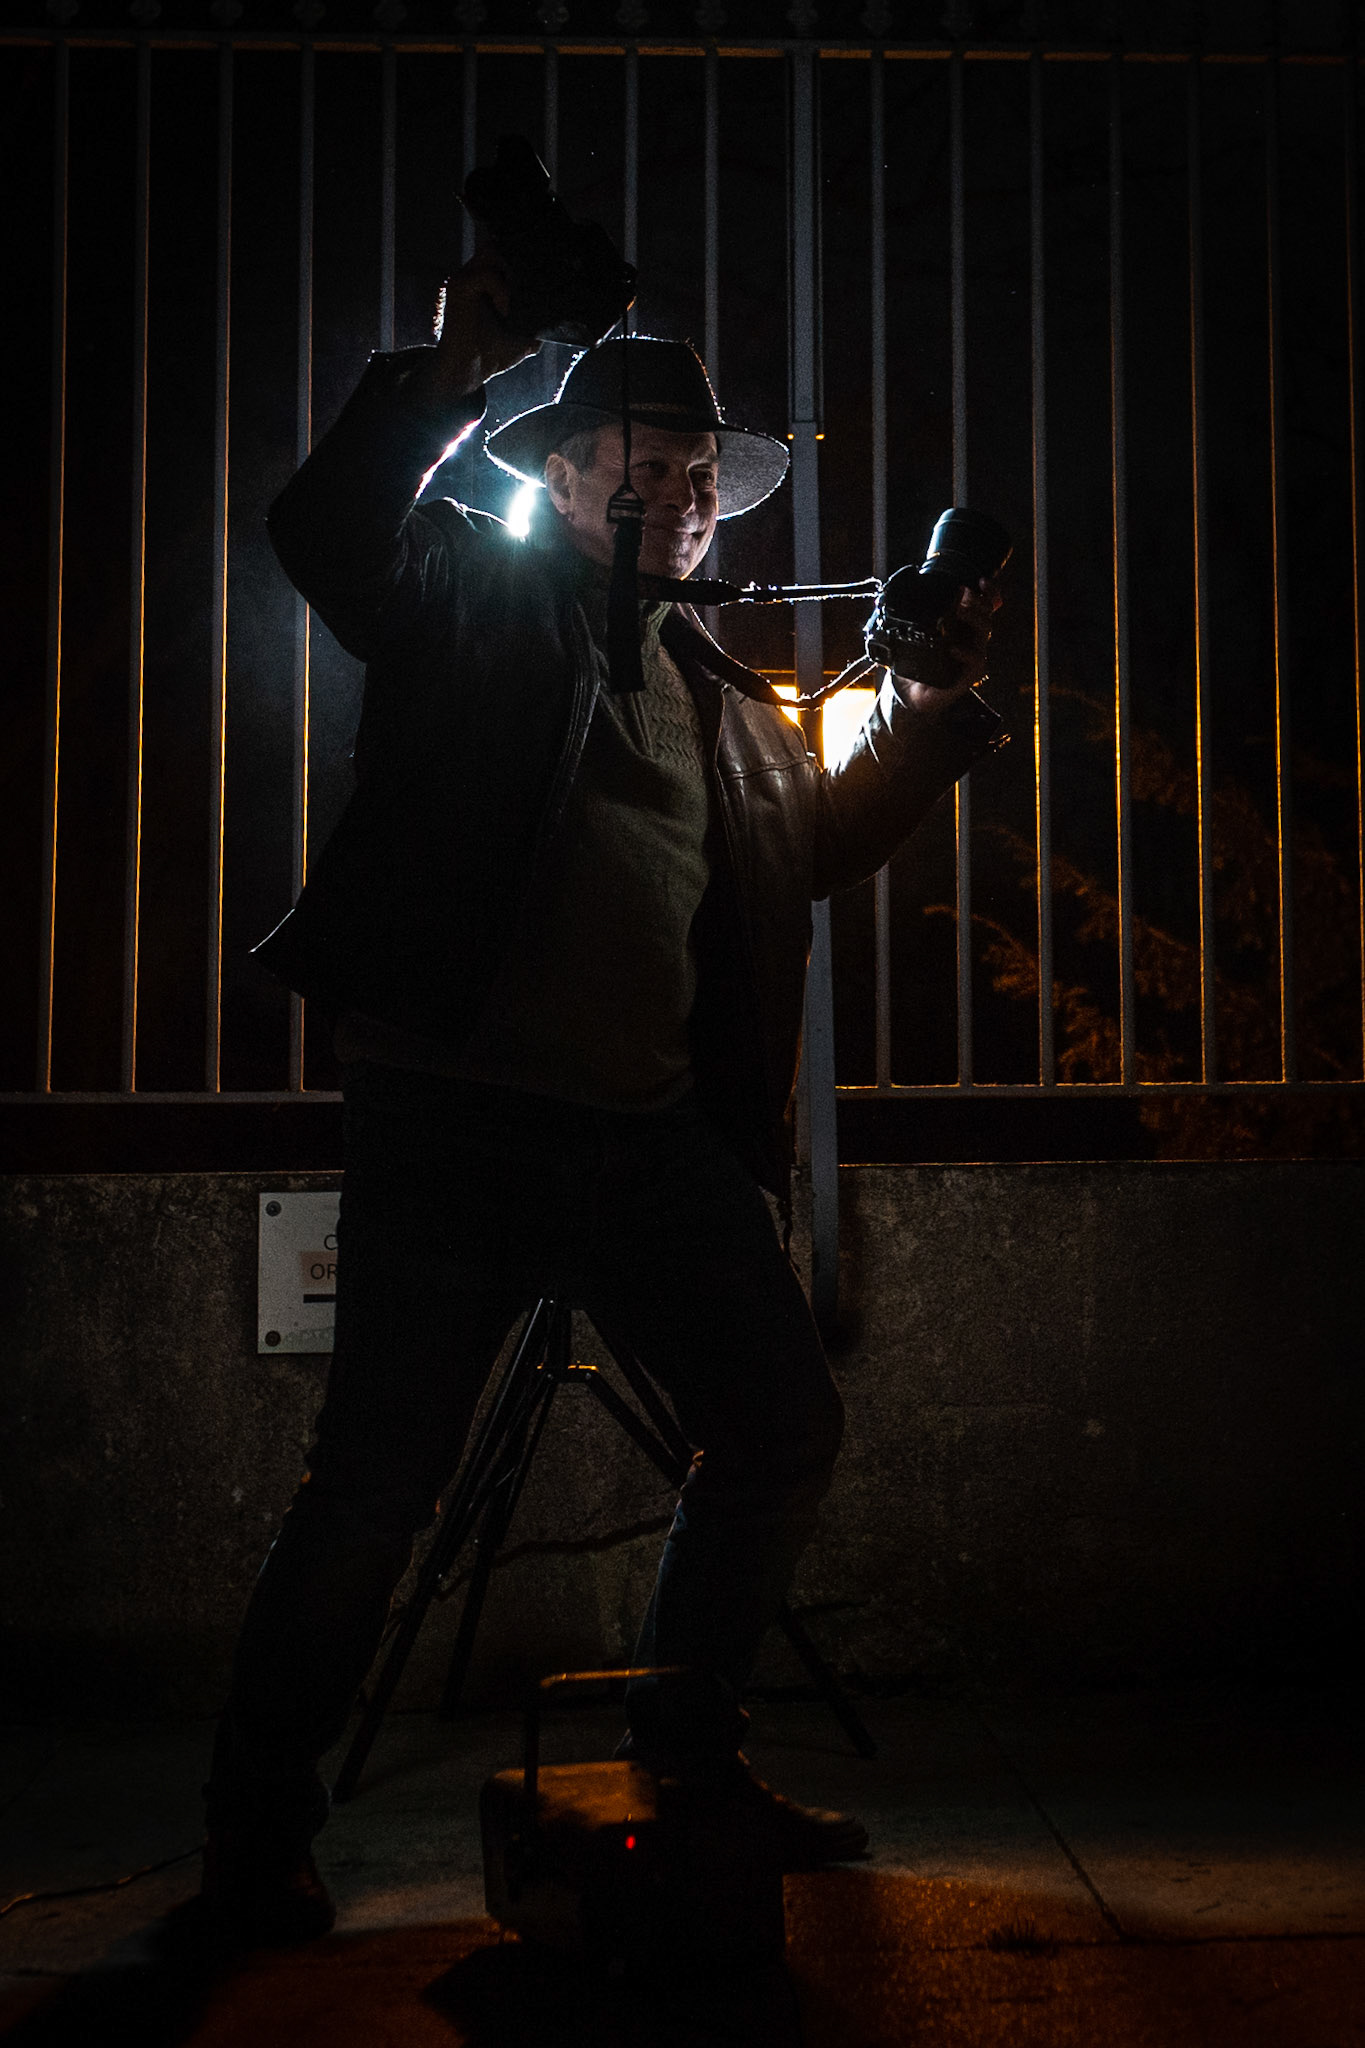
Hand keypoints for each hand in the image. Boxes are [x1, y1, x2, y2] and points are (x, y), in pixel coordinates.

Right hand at [413, 249, 541, 404]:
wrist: (469, 371)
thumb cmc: (494, 354)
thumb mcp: (526, 336)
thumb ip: (541, 321)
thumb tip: (566, 318)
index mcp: (491, 282)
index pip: (510, 252)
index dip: (527, 256)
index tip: (549, 267)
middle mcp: (477, 274)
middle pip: (503, 245)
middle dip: (522, 261)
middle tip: (536, 281)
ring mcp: (466, 277)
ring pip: (494, 251)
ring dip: (512, 272)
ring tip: (517, 298)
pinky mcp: (458, 285)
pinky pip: (486, 275)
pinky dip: (501, 291)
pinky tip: (504, 310)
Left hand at [895, 576, 1001, 713]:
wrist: (910, 695)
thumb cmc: (913, 663)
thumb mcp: (911, 637)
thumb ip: (910, 617)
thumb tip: (894, 593)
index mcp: (962, 625)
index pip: (983, 604)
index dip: (988, 591)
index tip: (980, 580)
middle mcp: (971, 637)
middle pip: (986, 613)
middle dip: (978, 600)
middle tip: (964, 593)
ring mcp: (973, 654)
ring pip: (985, 631)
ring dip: (974, 618)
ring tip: (960, 611)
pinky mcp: (970, 674)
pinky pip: (976, 660)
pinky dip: (967, 653)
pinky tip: (954, 649)